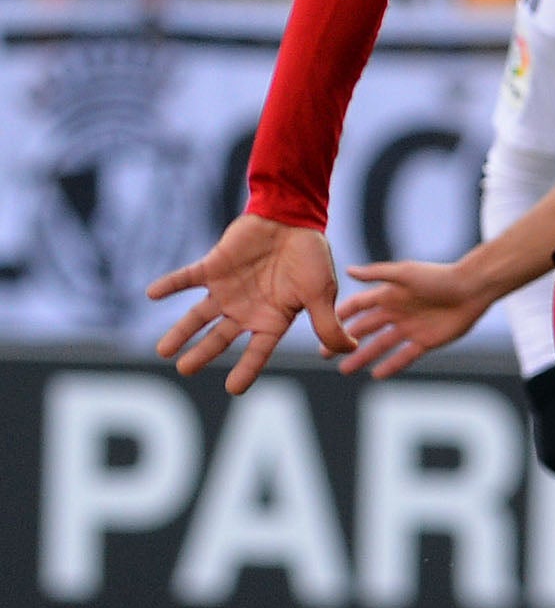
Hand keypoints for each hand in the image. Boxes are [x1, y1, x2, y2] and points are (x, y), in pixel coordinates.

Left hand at [147, 214, 348, 392]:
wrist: (293, 217)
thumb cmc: (311, 256)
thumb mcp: (322, 293)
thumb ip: (328, 324)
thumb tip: (349, 349)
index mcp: (272, 319)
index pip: (257, 351)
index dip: (246, 369)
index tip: (233, 389)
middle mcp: (246, 309)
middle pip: (220, 338)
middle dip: (202, 354)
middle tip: (184, 369)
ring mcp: (227, 289)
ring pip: (199, 317)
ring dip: (181, 332)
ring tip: (163, 351)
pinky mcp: (213, 267)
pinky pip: (186, 278)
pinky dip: (169, 285)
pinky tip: (152, 294)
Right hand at [335, 256, 497, 377]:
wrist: (472, 289)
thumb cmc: (439, 277)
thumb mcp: (405, 273)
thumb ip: (377, 274)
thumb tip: (347, 270)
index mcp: (389, 295)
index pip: (358, 307)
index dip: (340, 316)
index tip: (320, 325)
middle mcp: (396, 312)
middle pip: (364, 329)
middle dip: (345, 341)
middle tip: (324, 354)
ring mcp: (410, 328)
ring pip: (381, 346)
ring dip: (363, 357)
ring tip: (345, 370)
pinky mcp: (426, 341)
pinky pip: (405, 356)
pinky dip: (391, 365)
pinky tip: (376, 375)